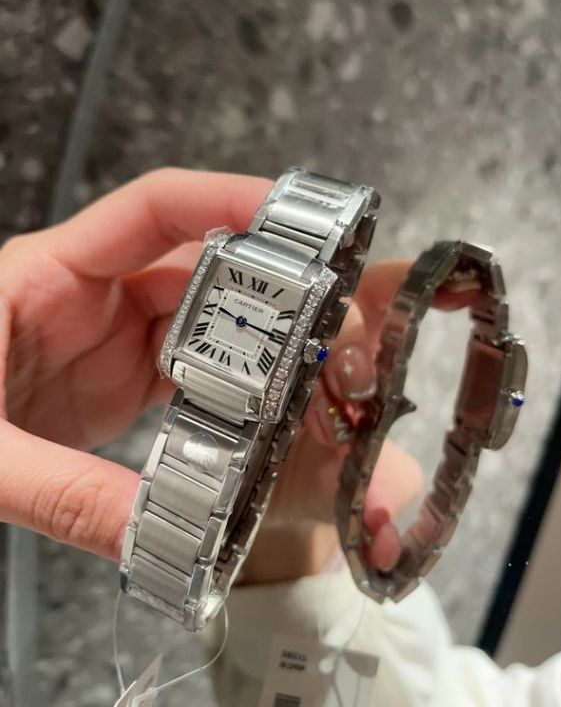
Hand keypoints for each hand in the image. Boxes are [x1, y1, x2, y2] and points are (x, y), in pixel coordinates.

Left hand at [0, 168, 473, 580]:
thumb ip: (59, 489)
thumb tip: (149, 534)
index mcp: (51, 275)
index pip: (153, 210)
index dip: (227, 199)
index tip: (295, 215)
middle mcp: (91, 297)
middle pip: (198, 269)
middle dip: (270, 287)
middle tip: (335, 320)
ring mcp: (109, 341)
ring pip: (203, 324)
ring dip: (258, 345)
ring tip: (317, 371)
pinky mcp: (116, 383)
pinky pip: (189, 373)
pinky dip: (230, 391)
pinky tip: (264, 415)